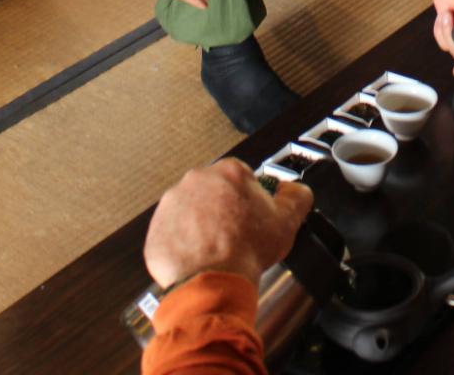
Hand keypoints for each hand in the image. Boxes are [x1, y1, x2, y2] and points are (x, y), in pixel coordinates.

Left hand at [144, 159, 314, 287]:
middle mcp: (196, 180)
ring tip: (217, 249)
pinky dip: (183, 243)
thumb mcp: (288, 221)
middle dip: (223, 208)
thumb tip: (295, 190)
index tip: (251, 214)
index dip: (249, 197)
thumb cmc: (247, 250)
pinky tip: (199, 258)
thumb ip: (297, 197)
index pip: (241, 176)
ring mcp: (172, 203)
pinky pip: (173, 232)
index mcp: (228, 172)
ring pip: (191, 210)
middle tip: (235, 234)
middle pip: (214, 191)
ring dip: (202, 225)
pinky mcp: (157, 228)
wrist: (214, 280)